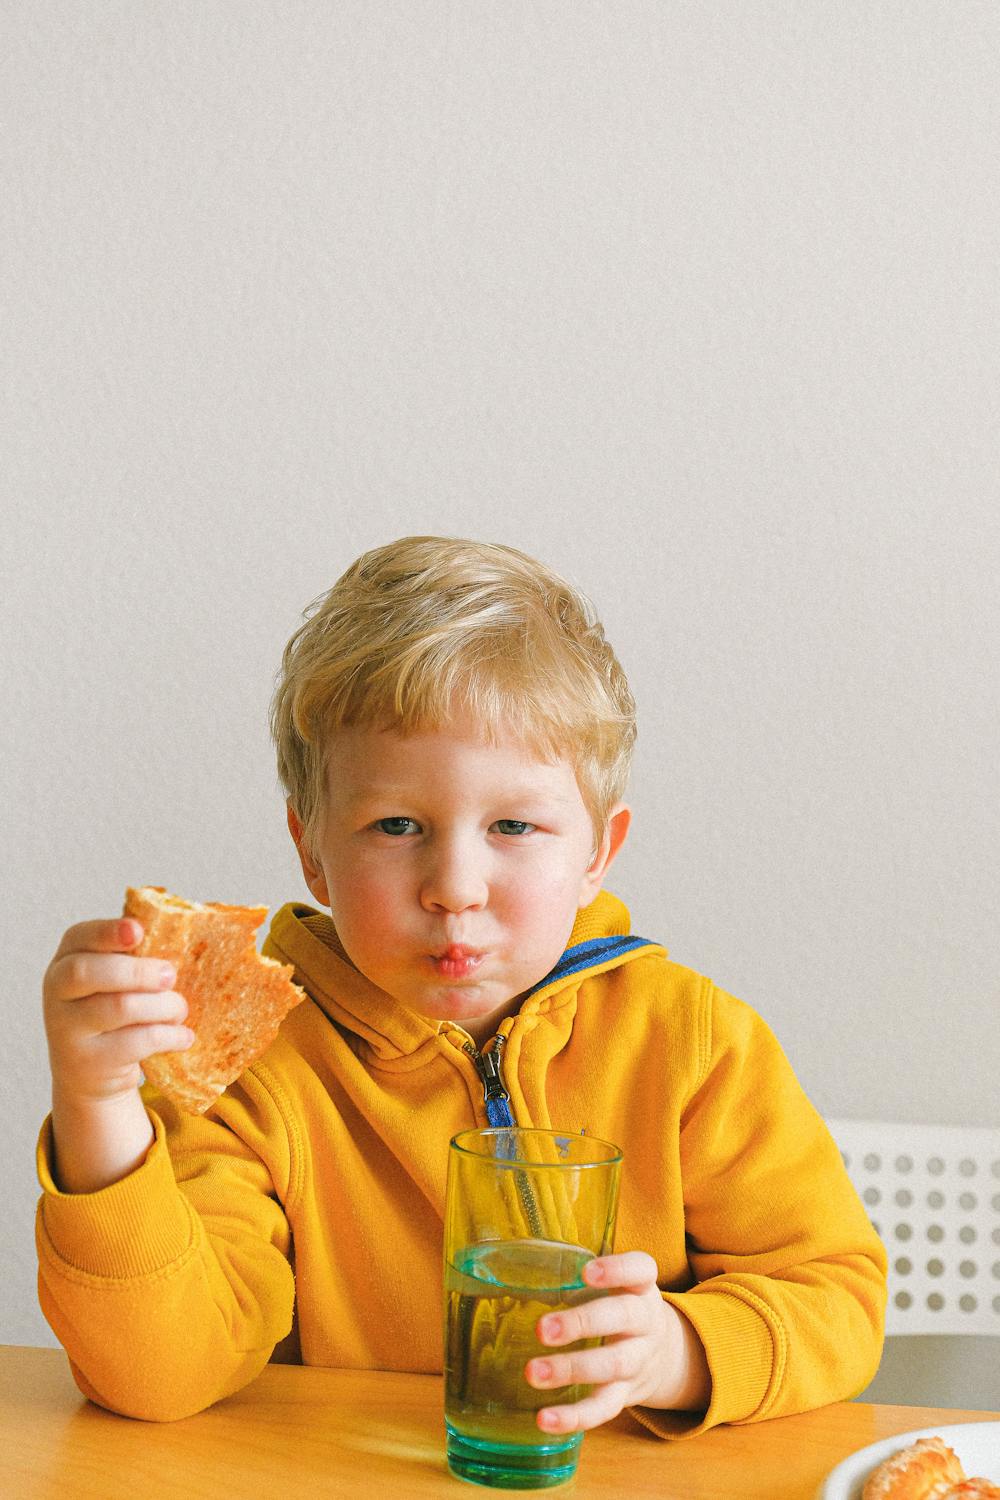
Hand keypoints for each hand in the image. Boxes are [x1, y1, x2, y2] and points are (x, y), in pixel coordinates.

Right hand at [44, 917, 193, 1104]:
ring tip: (179, 1010)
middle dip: (138, 971)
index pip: (78, 937)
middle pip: (89, 972)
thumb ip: (132, 960)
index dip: (108, 932)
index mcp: (65, 962)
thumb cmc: (111, 1017)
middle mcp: (57, 994)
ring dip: (163, 1006)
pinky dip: (169, 1036)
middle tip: (170, 975)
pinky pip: (136, 1042)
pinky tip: (183, 1036)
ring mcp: (67, 1030)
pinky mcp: (88, 1062)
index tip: (138, 930)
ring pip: (120, 1007)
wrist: (89, 1077)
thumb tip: (178, 935)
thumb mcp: (112, 985)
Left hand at [525, 1251, 710, 1432]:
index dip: (616, 1270)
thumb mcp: (614, 1286)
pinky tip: (545, 1419)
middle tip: (542, 1329)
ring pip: (612, 1365)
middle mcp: (646, 1322)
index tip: (586, 1272)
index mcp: (640, 1287)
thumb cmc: (619, 1308)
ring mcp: (638, 1360)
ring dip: (571, 1369)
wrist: (663, 1355)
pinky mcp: (626, 1395)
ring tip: (534, 1372)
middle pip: (622, 1318)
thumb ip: (576, 1275)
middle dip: (582, 1323)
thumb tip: (512, 1268)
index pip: (640, 1269)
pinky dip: (575, 1417)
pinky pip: (604, 1408)